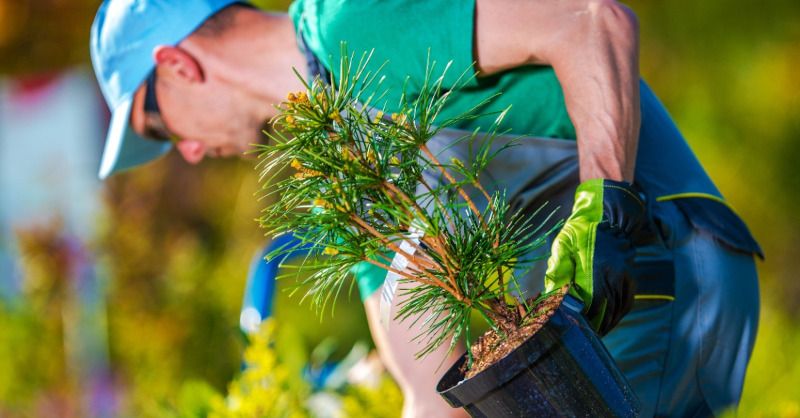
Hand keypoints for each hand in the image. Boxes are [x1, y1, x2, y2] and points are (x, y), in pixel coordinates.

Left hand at [545, 179, 647, 334]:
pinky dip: (619, 315)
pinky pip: (627, 302)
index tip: (576, 332)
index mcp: (596, 271)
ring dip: (607, 324)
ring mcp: (625, 278)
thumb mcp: (563, 245)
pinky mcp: (631, 277)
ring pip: (618, 310)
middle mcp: (613, 277)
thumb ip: (557, 269)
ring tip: (596, 336)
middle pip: (605, 312)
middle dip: (595, 328)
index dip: (584, 322)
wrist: (607, 215)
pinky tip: (610, 322)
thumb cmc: (580, 231)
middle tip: (584, 340)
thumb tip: (549, 293)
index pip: (591, 305)